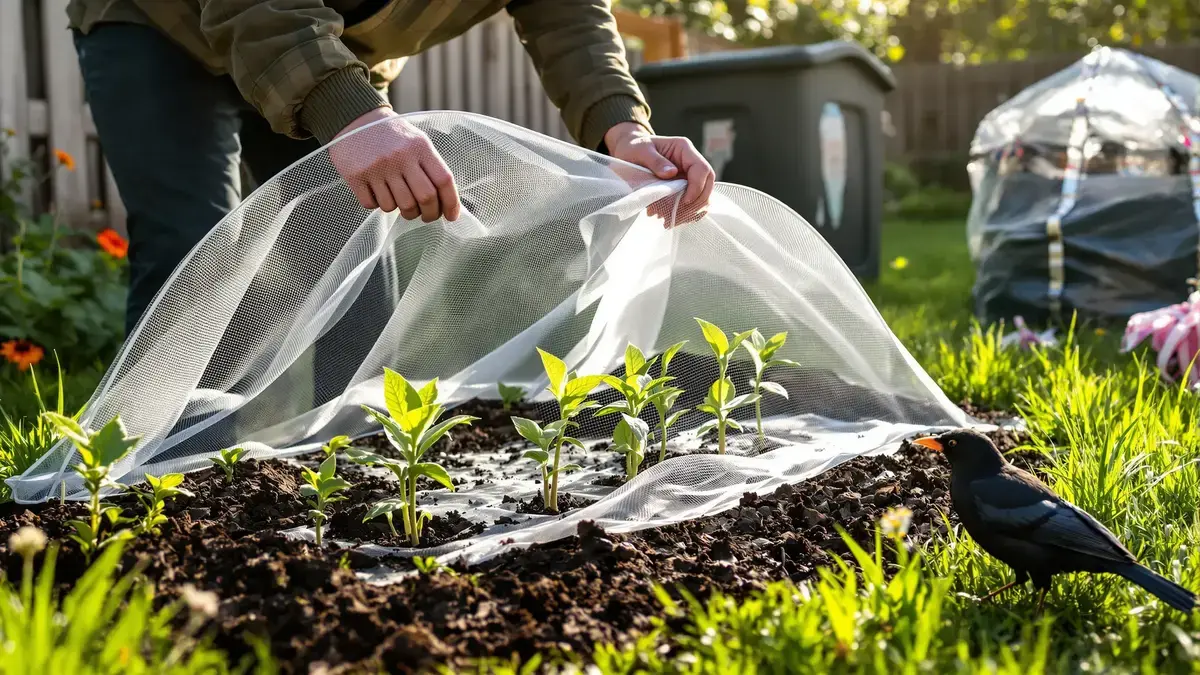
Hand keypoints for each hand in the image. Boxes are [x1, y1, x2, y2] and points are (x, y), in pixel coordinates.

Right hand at [328, 108, 460, 221]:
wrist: (356, 119)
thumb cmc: (392, 136)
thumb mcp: (417, 141)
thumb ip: (430, 167)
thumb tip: (446, 203)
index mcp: (419, 147)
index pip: (443, 181)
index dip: (451, 203)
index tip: (451, 216)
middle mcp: (400, 157)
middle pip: (424, 198)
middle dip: (429, 214)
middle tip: (426, 216)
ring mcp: (377, 167)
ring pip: (398, 207)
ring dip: (403, 211)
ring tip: (400, 201)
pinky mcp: (356, 176)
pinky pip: (373, 205)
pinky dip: (377, 204)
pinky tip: (378, 192)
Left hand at [604, 122, 714, 226]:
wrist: (629, 152)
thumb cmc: (634, 148)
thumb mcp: (640, 151)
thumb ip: (655, 161)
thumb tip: (671, 173)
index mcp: (683, 149)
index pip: (702, 169)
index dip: (697, 187)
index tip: (684, 202)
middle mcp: (689, 162)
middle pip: (707, 184)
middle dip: (695, 203)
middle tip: (676, 217)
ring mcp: (688, 175)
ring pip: (701, 196)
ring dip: (688, 212)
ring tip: (668, 220)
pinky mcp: (682, 187)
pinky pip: (691, 203)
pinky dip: (683, 213)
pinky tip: (668, 218)